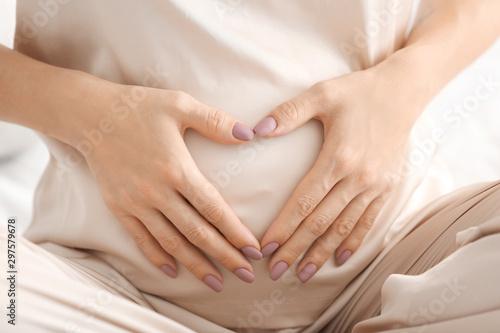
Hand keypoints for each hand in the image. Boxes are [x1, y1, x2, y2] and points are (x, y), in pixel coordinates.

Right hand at [81, 85, 261, 291]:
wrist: (90, 116)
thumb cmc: (139, 108)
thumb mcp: (180, 105)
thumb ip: (216, 122)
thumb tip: (250, 135)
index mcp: (177, 169)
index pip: (213, 208)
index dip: (235, 232)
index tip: (254, 250)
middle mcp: (157, 192)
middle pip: (197, 232)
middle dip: (224, 256)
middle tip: (246, 275)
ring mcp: (136, 203)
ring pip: (172, 242)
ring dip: (196, 265)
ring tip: (216, 282)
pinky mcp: (119, 208)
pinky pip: (141, 239)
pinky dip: (158, 257)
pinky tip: (173, 270)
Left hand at [254, 65, 421, 281]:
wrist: (403, 91)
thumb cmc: (358, 92)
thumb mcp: (321, 94)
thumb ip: (288, 113)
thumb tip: (257, 130)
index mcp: (337, 158)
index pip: (304, 202)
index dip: (284, 227)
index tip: (266, 247)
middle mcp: (357, 178)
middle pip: (320, 222)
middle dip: (296, 249)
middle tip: (274, 272)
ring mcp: (374, 186)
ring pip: (343, 228)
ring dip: (321, 253)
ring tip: (303, 275)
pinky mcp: (386, 188)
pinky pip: (367, 222)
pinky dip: (353, 242)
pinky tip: (340, 259)